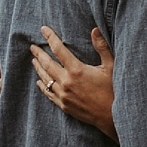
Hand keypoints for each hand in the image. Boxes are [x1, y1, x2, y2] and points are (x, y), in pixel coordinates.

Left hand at [29, 26, 117, 140]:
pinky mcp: (64, 105)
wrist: (112, 117)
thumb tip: (95, 29)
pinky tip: (39, 82)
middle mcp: (66, 82)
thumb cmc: (113, 90)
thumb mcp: (110, 66)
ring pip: (45, 78)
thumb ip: (101, 47)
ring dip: (38, 68)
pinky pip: (48, 93)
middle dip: (38, 53)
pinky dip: (42, 86)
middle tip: (32, 46)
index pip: (58, 49)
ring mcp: (63, 95)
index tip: (43, 29)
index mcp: (76, 70)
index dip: (50, 37)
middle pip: (47, 64)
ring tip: (34, 60)